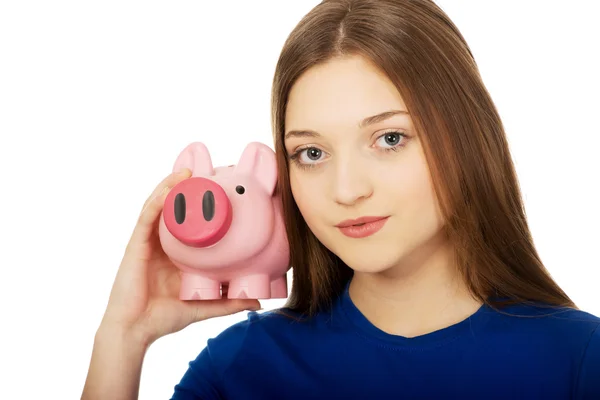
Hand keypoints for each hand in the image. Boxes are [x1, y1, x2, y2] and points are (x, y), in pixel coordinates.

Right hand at [98, 169, 260, 347]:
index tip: (222, 190)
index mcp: (177, 253)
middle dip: (188, 188)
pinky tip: (170, 188)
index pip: (189, 222)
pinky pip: (147, 216)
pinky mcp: (136, 244)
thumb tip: (257, 301)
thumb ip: (228, 302)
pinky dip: (158, 199)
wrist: (135, 331)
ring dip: (172, 185)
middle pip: (174, 208)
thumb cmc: (165, 317)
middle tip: (208, 172)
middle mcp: (163, 242)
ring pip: (159, 205)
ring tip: (190, 171)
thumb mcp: (203, 306)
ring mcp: (149, 241)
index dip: (201, 205)